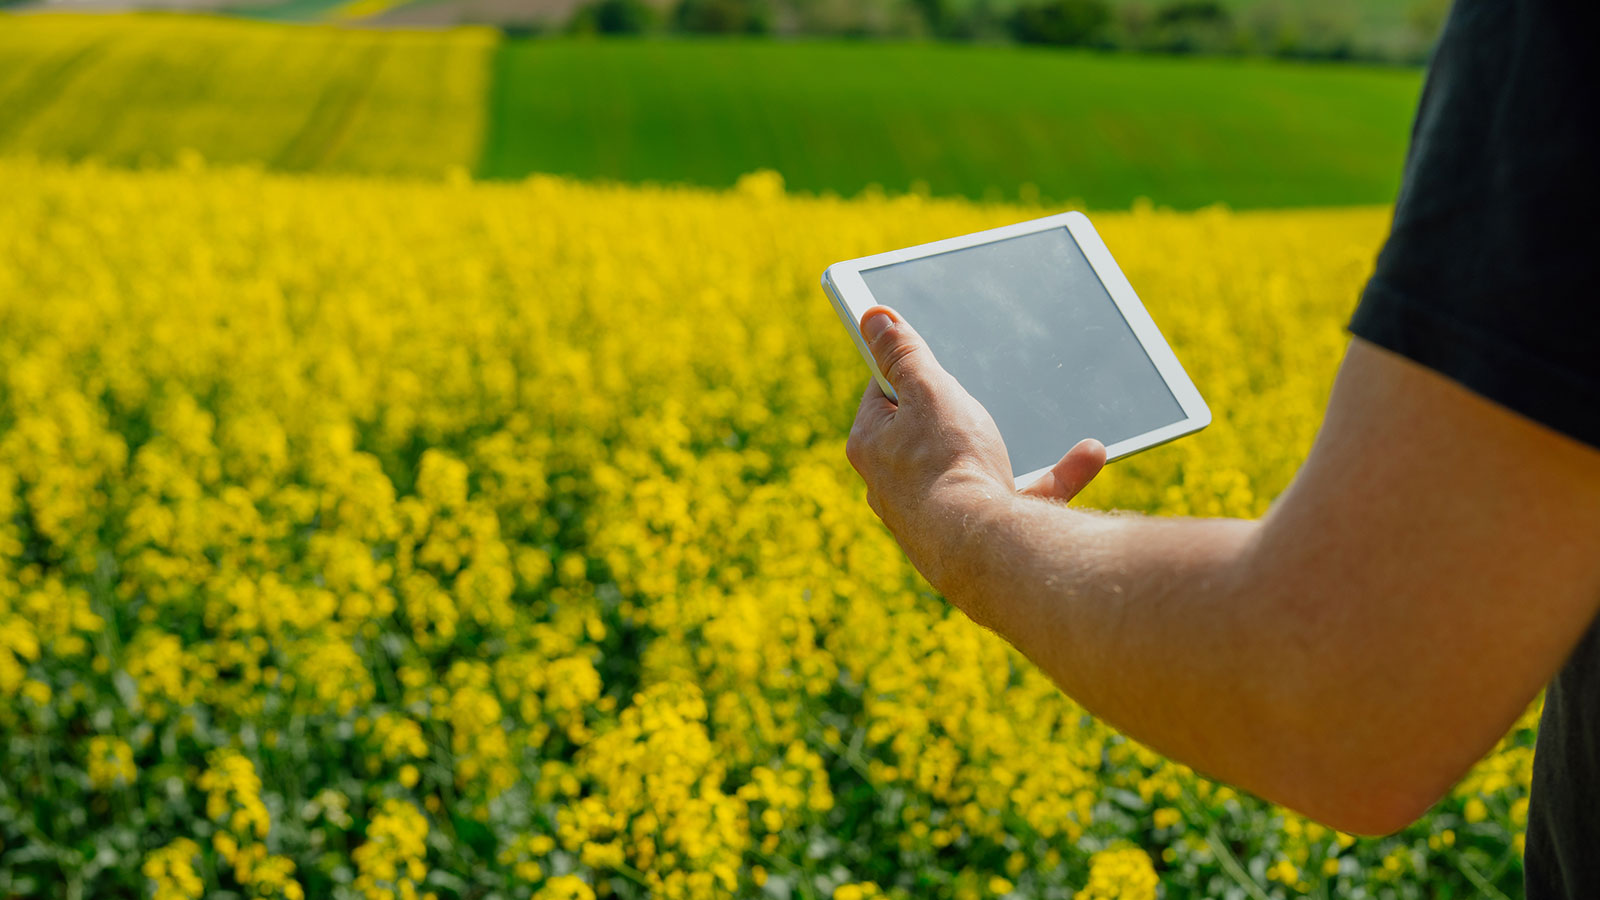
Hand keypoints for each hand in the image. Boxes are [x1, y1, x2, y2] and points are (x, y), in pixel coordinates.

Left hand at [845, 305, 1106, 583]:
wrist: (985, 549)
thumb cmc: (950, 464)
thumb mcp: (928, 390)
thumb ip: (903, 354)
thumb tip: (871, 318)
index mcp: (872, 447)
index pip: (881, 395)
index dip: (908, 372)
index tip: (931, 361)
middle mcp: (894, 488)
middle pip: (926, 433)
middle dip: (960, 411)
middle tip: (980, 394)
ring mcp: (934, 517)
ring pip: (977, 468)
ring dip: (1012, 445)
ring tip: (1042, 421)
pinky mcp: (978, 540)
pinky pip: (1018, 500)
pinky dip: (1052, 480)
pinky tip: (1089, 456)